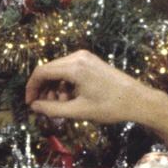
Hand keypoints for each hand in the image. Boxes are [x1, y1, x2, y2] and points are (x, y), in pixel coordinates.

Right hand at [25, 51, 153, 126]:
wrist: (138, 100)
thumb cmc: (110, 107)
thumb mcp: (78, 111)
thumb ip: (52, 109)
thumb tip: (34, 106)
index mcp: (74, 67)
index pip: (41, 72)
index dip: (31, 88)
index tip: (30, 103)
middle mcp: (78, 57)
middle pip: (49, 69)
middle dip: (43, 89)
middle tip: (45, 107)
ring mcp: (85, 57)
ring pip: (59, 70)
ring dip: (55, 87)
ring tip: (61, 105)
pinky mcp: (91, 61)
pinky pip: (70, 70)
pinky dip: (65, 83)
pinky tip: (71, 98)